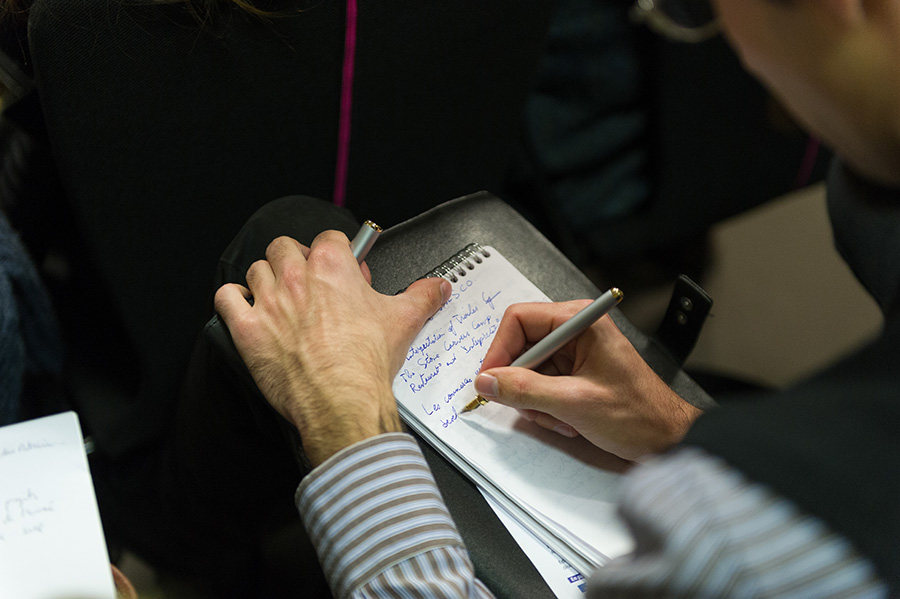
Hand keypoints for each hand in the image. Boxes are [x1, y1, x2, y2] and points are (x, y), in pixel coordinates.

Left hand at [215, 231, 449, 465]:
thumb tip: (437, 287)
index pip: (329, 239)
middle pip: (284, 247)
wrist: (342, 400)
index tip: (345, 272)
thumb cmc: (365, 362)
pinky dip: (233, 300)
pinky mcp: (246, 329)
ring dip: (266, 279)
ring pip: (255, 270)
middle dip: (296, 260)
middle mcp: (295, 277)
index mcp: (331, 266)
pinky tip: (247, 310)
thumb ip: (423, 295)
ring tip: (281, 299)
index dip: (338, 254)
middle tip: (311, 283)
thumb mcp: (404, 320)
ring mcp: (267, 301)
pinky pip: (226, 299)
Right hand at [475, 301, 701, 460]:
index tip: (489, 380)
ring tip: (559, 419)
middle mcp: (576, 331)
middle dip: (521, 383)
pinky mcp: (574, 374)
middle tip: (529, 407)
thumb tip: (487, 381)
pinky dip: (545, 407)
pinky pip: (540, 386)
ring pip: (528, 372)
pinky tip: (567, 421)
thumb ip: (525, 390)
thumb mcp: (574, 402)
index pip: (519, 319)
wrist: (666, 439)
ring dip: (535, 401)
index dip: (499, 350)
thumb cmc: (638, 414)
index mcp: (580, 321)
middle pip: (521, 347)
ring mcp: (575, 353)